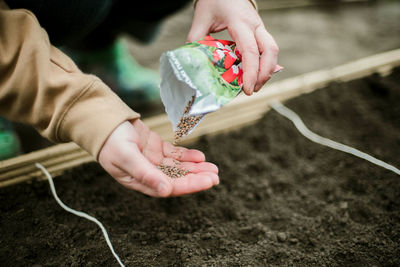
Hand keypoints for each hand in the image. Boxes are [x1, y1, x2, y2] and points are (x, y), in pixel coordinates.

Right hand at [98, 120, 218, 196]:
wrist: (103, 120)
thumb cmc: (110, 141)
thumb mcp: (127, 157)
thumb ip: (146, 174)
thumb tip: (166, 191)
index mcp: (140, 181)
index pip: (170, 187)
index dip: (190, 185)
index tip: (208, 182)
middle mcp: (148, 173)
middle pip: (177, 179)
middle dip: (197, 178)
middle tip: (215, 175)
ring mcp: (152, 160)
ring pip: (178, 167)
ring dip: (195, 168)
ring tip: (212, 167)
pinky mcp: (155, 148)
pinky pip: (174, 154)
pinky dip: (186, 155)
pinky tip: (200, 156)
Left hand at [187, 0, 278, 94]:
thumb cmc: (215, 0)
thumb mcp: (201, 17)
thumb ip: (197, 38)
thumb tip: (195, 62)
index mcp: (240, 22)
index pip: (250, 51)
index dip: (251, 72)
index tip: (247, 89)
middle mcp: (255, 25)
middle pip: (270, 51)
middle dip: (264, 74)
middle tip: (252, 90)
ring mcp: (259, 28)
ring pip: (272, 51)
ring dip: (266, 70)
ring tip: (254, 86)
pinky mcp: (260, 31)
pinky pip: (267, 49)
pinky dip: (263, 64)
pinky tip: (254, 75)